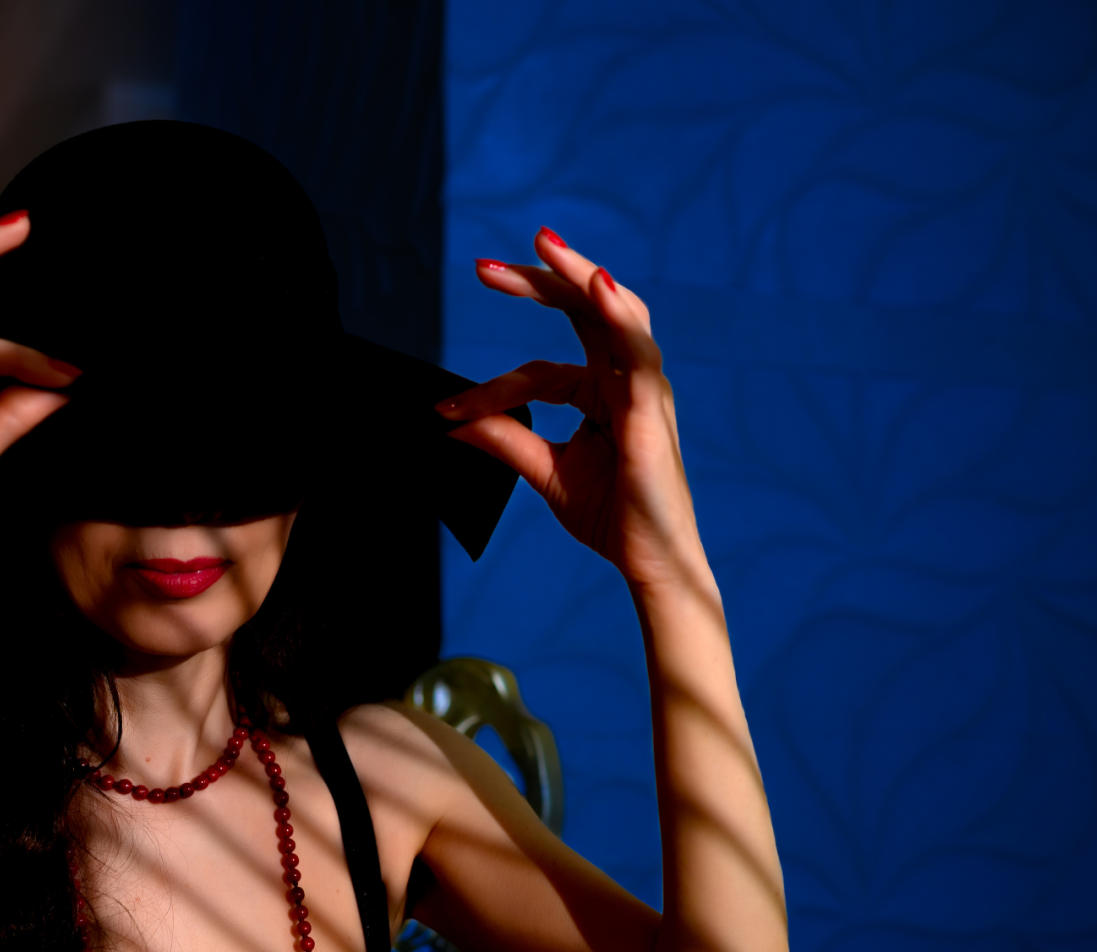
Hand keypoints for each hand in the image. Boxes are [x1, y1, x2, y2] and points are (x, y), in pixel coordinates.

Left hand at [433, 228, 703, 590]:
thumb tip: (449, 421)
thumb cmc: (612, 516)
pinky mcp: (651, 407)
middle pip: (581, 311)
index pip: (539, 371)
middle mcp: (624, 379)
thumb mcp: (544, 470)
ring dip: (576, 274)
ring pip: (613, 312)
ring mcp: (642, 388)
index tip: (445, 412)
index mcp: (601, 392)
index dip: (491, 388)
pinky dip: (617, 312)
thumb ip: (504, 437)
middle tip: (484, 267)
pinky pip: (636, 349)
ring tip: (542, 244)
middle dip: (536, 282)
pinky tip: (596, 283)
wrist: (649, 563)